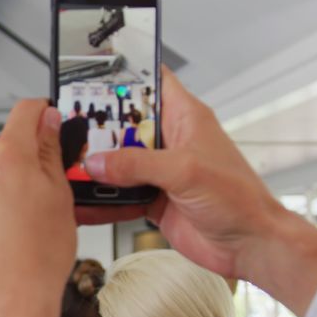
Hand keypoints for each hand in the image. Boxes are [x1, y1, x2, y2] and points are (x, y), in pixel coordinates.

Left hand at [0, 100, 75, 316]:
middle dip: (35, 157)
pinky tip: (22, 225)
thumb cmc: (37, 256)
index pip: (26, 111)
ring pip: (1, 171)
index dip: (46, 113)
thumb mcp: (59, 195)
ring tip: (40, 213)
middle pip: (12, 144)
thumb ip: (51, 152)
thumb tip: (48, 122)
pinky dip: (6, 200)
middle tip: (58, 183)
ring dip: (20, 181)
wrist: (11, 299)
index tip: (57, 121)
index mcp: (6, 157)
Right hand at [78, 67, 316, 316]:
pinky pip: (119, 193)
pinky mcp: (153, 198)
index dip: (125, 74)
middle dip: (97, 126)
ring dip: (96, 165)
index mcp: (185, 118)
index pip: (152, 82)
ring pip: (118, 160)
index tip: (92, 72)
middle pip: (125, 124)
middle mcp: (171, 141)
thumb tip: (96, 162)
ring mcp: (160, 171)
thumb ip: (137, 164)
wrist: (249, 245)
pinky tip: (84, 200)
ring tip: (68, 163)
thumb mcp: (185, 171)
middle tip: (68, 126)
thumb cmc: (238, 199)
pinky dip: (102, 197)